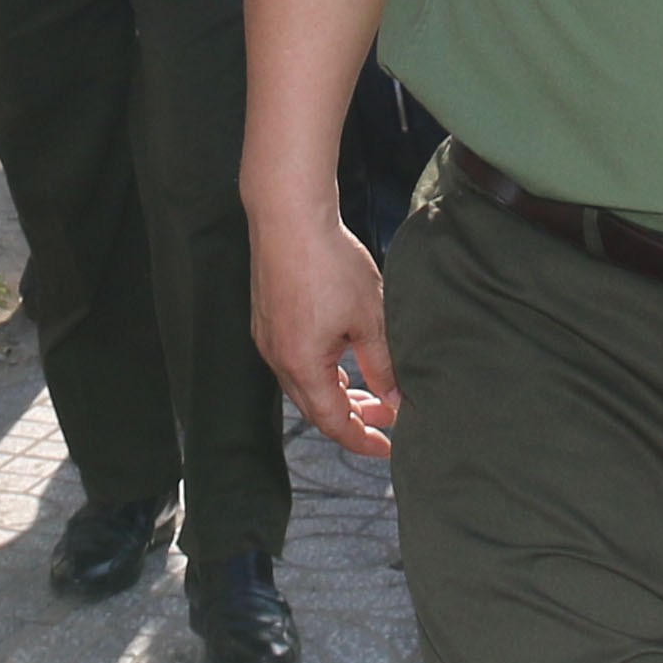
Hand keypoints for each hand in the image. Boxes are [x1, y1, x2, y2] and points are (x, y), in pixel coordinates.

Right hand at [253, 206, 398, 456]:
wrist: (289, 215)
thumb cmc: (329, 261)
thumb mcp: (370, 318)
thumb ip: (384, 364)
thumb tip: (396, 399)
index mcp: (302, 365)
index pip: (333, 422)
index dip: (362, 440)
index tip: (387, 447)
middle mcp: (278, 358)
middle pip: (315, 407)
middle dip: (352, 417)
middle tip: (386, 418)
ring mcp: (267, 338)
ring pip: (303, 384)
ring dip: (336, 393)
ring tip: (368, 391)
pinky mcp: (266, 319)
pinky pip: (293, 361)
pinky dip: (319, 371)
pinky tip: (340, 359)